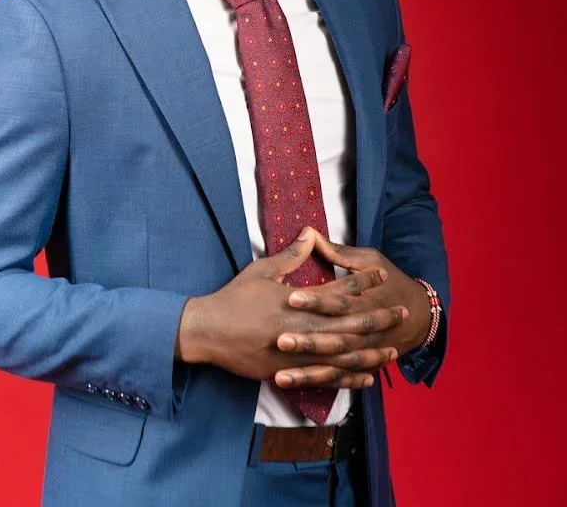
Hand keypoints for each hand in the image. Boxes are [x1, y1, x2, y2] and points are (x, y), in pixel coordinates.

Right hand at [176, 228, 401, 387]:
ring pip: (343, 356)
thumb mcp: (262, 271)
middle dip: (378, 318)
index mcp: (297, 301)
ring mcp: (297, 355)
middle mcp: (303, 329)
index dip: (362, 282)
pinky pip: (326, 378)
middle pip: (349, 324)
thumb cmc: (234, 298)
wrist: (208, 332)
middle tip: (402, 312)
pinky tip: (367, 378)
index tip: (381, 275)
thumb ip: (290, 256)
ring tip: (393, 349)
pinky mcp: (290, 373)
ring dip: (371, 352)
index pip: (338, 290)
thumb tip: (310, 232)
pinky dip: (349, 378)